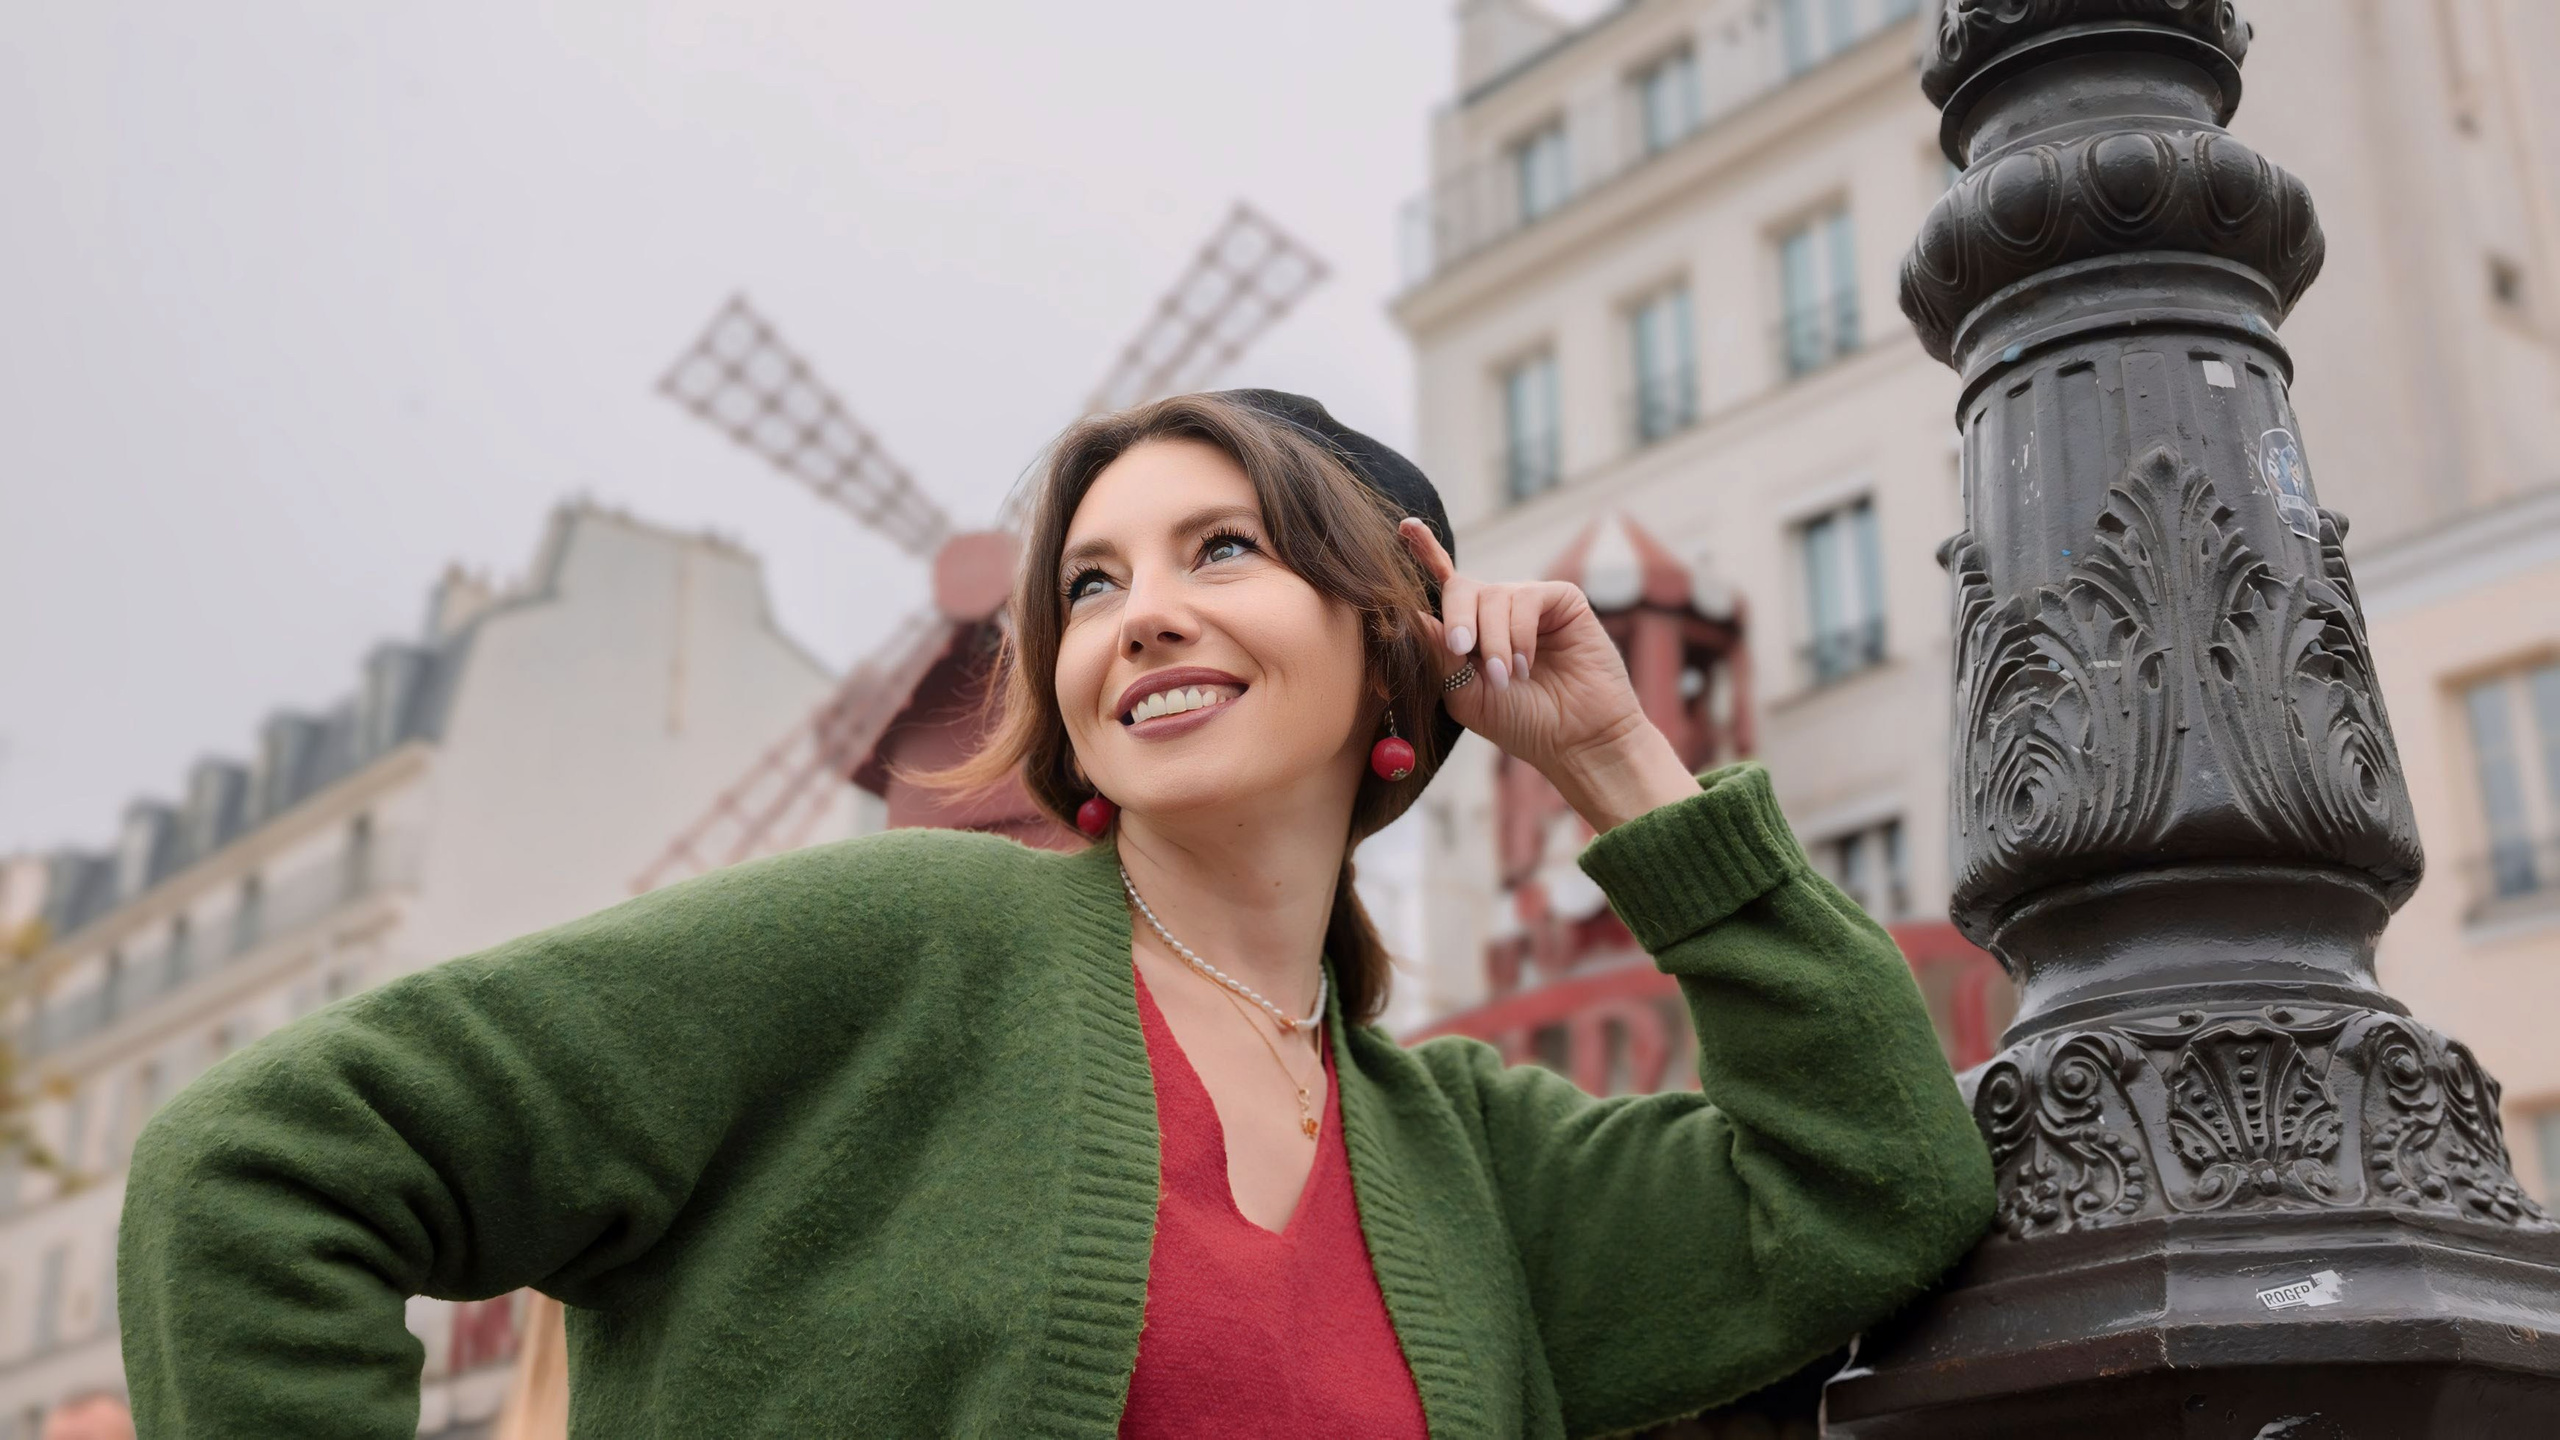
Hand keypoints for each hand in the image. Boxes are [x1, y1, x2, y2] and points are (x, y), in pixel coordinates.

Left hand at [1398, 519, 1699, 832]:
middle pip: (1460, 587)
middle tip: (1460, 651)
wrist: (1576, 739)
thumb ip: (1439, 657)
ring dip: (1493, 642)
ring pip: (1493, 597)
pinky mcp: (1561, 599)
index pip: (1442, 583)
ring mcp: (1528, 603)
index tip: (1405, 528)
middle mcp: (1496, 610)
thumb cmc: (1520, 722)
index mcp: (1469, 629)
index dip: (1425, 552)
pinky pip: (1526, 599)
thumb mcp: (1466, 695)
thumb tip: (1413, 616)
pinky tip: (1526, 665)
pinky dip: (1519, 634)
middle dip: (1457, 619)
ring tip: (1505, 678)